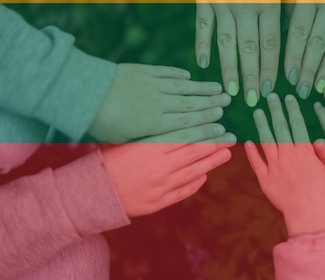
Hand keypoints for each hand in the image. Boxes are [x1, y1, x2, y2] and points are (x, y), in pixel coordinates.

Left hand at [89, 64, 229, 142]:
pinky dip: (178, 75)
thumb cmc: (100, 123)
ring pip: (183, 87)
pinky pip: (165, 73)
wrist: (83, 94)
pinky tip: (189, 76)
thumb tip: (165, 144)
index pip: (187, 123)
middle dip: (212, 104)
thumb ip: (147, 139)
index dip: (207, 123)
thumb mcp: (124, 139)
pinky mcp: (142, 71)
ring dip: (202, 88)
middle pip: (190, 104)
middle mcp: (158, 103)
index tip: (222, 123)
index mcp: (154, 123)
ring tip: (219, 89)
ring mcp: (151, 85)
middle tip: (229, 103)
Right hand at [102, 123, 235, 216]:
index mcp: (151, 147)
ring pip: (194, 171)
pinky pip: (183, 191)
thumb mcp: (128, 140)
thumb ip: (151, 134)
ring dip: (212, 162)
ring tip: (226, 155)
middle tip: (231, 138)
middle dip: (216, 144)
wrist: (93, 193)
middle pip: (195, 152)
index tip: (219, 125)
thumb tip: (175, 123)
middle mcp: (160, 166)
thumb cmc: (107, 161)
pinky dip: (196, 183)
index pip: (185, 135)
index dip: (205, 130)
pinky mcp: (159, 202)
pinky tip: (204, 176)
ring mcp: (162, 186)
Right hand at [196, 3, 279, 106]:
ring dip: (229, 69)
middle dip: (251, 77)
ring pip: (226, 42)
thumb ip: (283, 6)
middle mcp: (245, 5)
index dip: (269, 69)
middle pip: (249, 48)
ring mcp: (223, 1)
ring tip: (230, 91)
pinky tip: (202, 64)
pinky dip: (202, 45)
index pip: (270, 44)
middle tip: (252, 100)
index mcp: (268, 1)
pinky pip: (203, 24)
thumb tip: (290, 36)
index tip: (268, 90)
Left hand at [245, 94, 324, 236]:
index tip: (287, 98)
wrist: (309, 215)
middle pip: (281, 129)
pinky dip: (252, 152)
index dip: (292, 111)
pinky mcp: (266, 180)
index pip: (297, 126)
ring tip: (257, 112)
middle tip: (270, 97)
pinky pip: (257, 163)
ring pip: (267, 142)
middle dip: (276, 111)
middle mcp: (288, 156)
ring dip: (262, 126)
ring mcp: (275, 168)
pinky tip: (248, 141)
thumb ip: (317, 153)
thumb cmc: (323, 194)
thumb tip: (313, 138)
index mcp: (304, 153)